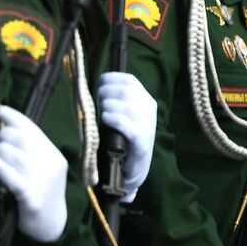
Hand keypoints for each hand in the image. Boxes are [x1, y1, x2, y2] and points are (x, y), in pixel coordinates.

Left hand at [0, 105, 68, 242]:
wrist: (50, 225)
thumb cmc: (39, 191)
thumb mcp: (41, 167)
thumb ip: (28, 149)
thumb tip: (1, 125)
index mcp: (53, 154)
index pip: (31, 127)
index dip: (12, 116)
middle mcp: (51, 165)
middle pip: (19, 138)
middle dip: (0, 137)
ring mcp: (42, 182)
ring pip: (13, 155)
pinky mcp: (31, 198)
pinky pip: (11, 176)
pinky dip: (0, 168)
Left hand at [97, 72, 155, 202]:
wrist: (133, 166)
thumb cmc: (122, 136)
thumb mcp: (122, 113)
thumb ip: (115, 98)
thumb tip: (98, 83)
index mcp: (145, 100)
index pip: (129, 80)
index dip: (110, 79)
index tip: (98, 84)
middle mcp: (149, 110)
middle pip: (125, 90)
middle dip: (106, 92)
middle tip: (98, 101)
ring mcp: (147, 125)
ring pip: (125, 105)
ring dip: (107, 106)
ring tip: (102, 114)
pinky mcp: (141, 140)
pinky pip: (125, 124)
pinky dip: (112, 119)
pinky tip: (106, 120)